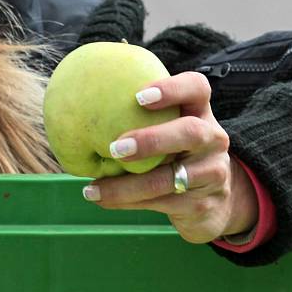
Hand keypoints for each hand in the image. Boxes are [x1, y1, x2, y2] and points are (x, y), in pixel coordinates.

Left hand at [83, 71, 258, 243]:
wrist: (213, 203)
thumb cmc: (175, 157)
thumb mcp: (167, 134)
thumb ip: (139, 122)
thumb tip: (78, 112)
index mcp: (201, 114)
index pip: (197, 88)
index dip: (172, 88)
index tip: (139, 96)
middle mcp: (212, 140)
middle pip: (190, 133)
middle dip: (151, 140)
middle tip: (115, 148)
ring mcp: (211, 173)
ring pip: (168, 179)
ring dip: (126, 186)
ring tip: (92, 188)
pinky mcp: (202, 204)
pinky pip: (160, 203)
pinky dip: (126, 202)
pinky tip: (100, 198)